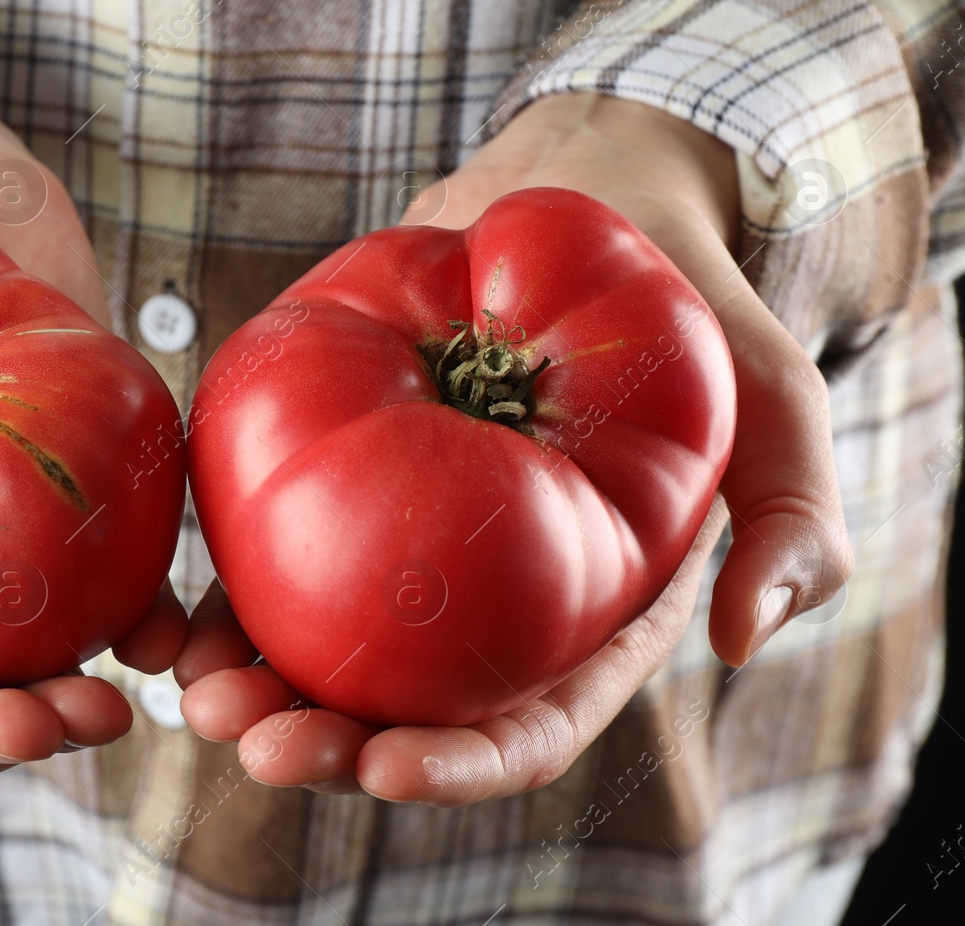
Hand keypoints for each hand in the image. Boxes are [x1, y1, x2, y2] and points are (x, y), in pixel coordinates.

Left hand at [176, 93, 851, 804]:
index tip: (388, 768)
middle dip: (330, 744)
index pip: (531, 721)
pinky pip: (278, 546)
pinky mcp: (346, 473)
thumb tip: (745, 635)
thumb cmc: (688, 299)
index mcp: (589, 615)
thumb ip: (791, 505)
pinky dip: (228, 592)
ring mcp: (412, 541)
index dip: (464, 762)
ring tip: (193, 692)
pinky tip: (174, 612)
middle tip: (254, 740)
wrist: (590, 196)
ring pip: (328, 647)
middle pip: (408, 709)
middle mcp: (493, 601)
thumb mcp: (771, 392)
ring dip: (258, 686)